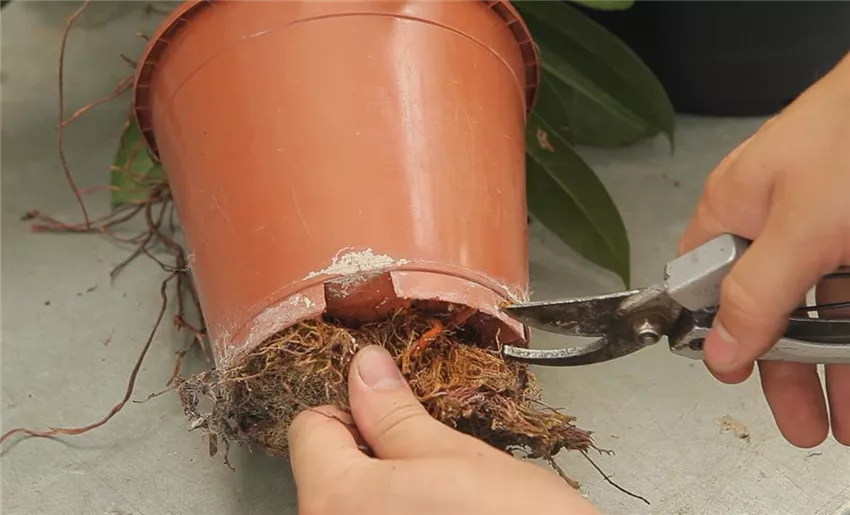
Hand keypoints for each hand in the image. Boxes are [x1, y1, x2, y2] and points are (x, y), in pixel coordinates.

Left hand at [288, 345, 600, 514]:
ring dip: (388, 490)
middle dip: (373, 452)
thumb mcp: (457, 458)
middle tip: (431, 457)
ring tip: (445, 497)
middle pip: (327, 471)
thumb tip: (365, 369)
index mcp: (336, 499)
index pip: (310, 427)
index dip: (355, 409)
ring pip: (350, 504)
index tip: (395, 412)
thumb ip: (396, 414)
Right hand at [679, 52, 849, 447]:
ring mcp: (829, 227)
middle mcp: (777, 219)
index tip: (737, 379)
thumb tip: (716, 351)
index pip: (705, 284)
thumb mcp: (802, 224)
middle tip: (805, 425)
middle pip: (769, 310)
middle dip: (787, 372)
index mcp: (735, 209)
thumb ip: (756, 293)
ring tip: (849, 423)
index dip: (718, 334)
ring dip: (836, 369)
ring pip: (824, 310)